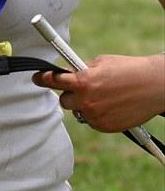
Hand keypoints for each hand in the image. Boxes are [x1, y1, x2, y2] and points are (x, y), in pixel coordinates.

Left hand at [34, 53, 164, 131]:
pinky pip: (92, 121)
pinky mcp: (105, 127)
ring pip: (79, 112)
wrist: (154, 86)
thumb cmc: (127, 69)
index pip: (54, 81)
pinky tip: (111, 105)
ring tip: (104, 96)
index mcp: (83, 81)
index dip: (43, 79)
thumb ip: (80, 69)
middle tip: (83, 87)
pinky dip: (97, 115)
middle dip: (70, 94)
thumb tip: (65, 73)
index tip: (37, 78)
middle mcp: (86, 101)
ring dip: (84, 105)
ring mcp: (95, 116)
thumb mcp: (101, 62)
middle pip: (64, 101)